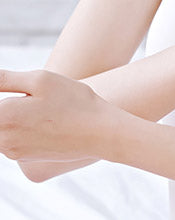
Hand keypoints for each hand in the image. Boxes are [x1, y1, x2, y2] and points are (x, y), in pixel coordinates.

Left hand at [0, 70, 127, 161]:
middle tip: (36, 99)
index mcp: (2, 115)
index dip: (5, 92)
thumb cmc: (74, 102)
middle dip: (8, 105)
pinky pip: (12, 139)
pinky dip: (22, 129)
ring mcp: (13, 152)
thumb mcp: (40, 79)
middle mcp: (2, 139)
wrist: (101, 133)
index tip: (25, 95)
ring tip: (42, 109)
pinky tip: (46, 121)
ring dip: (12, 117)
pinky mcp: (25, 158)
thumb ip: (3, 79)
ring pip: (2, 129)